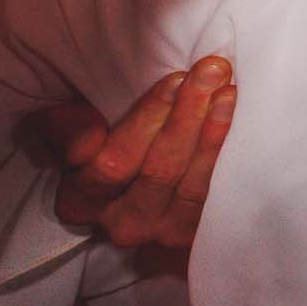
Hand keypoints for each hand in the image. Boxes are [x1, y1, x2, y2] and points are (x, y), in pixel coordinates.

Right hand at [21, 56, 234, 249]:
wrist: (154, 187)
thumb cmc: (111, 147)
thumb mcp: (78, 135)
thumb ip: (68, 129)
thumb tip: (89, 130)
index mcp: (80, 200)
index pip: (111, 162)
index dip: (146, 120)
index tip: (175, 79)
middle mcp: (121, 223)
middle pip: (157, 171)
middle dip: (186, 116)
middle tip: (211, 72)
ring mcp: (163, 231)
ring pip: (191, 184)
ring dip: (212, 134)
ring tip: (227, 91)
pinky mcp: (196, 233)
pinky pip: (214, 195)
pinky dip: (226, 156)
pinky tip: (238, 124)